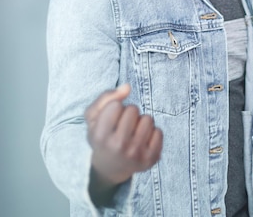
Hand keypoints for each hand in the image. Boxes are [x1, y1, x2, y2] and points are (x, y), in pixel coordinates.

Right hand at [85, 84, 162, 201]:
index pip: (116, 104)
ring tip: (133, 132)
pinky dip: (152, 133)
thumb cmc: (102, 136)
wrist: (110, 167)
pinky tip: (142, 141)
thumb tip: (127, 87)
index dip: (114, 107)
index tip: (111, 119)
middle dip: (129, 113)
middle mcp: (118, 146)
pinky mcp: (151, 159)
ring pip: (148, 118)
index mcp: (100, 136)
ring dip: (141, 121)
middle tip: (122, 126)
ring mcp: (136, 154)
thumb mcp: (93, 117)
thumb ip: (106, 97)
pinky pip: (159, 132)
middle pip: (133, 109)